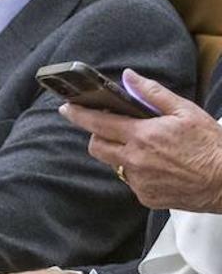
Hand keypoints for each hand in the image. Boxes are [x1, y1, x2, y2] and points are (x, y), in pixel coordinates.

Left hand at [60, 69, 221, 212]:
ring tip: (146, 149)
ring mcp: (139, 182)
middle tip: (112, 129)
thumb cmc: (211, 146)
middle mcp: (135, 160)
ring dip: (120, 154)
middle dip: (98, 136)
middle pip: (97, 147)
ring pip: (114, 165)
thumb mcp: (185, 111)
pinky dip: (138, 172)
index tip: (66, 109)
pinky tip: (159, 167)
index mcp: (142, 136)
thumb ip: (152, 93)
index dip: (78, 115)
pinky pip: (132, 181)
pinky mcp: (147, 197)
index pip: (97, 123)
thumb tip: (128, 77)